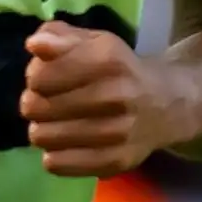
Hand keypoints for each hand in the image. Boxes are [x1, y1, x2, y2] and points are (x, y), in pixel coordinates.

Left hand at [20, 21, 183, 177]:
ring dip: (43, 129)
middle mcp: (114, 96)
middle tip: (50, 101)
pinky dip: (54, 153)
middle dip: (35, 102)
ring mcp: (116, 133)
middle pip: (35, 107)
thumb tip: (34, 44)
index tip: (46, 78)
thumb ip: (60, 37)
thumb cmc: (120, 70)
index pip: (39, 77)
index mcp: (108, 60)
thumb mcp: (94, 42)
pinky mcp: (114, 161)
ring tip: (58, 122)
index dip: (35, 76)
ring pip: (41, 137)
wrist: (166, 104)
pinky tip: (67, 143)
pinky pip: (56, 163)